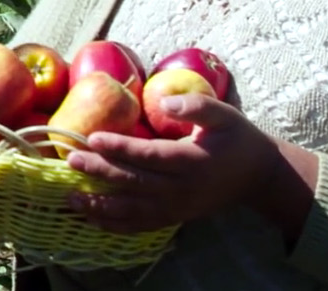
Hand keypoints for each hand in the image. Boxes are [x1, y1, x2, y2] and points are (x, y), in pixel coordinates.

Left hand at [62, 93, 283, 233]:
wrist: (257, 176)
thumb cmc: (236, 138)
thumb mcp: (224, 114)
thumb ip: (196, 106)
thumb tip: (165, 102)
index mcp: (192, 161)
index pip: (150, 156)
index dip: (120, 148)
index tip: (92, 138)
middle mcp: (182, 189)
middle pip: (134, 182)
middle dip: (100, 172)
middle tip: (70, 160)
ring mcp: (177, 208)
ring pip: (133, 209)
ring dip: (100, 205)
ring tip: (70, 197)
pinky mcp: (173, 218)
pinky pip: (140, 225)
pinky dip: (114, 225)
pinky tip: (90, 219)